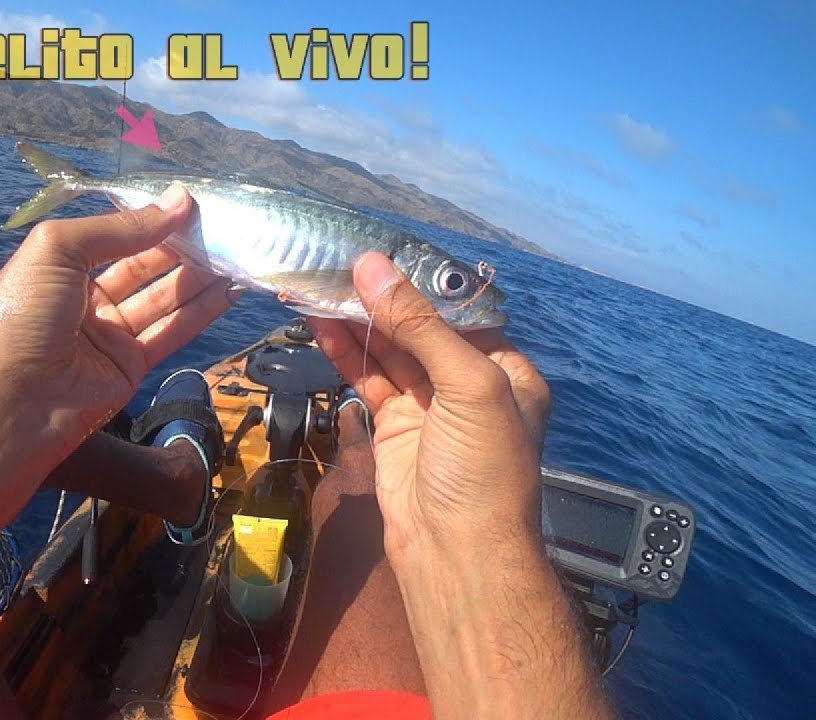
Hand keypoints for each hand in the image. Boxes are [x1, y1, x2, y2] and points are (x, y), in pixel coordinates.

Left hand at [0, 184, 238, 474]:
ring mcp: (109, 335)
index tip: (192, 204)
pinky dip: (201, 311)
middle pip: (145, 266)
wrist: (8, 402)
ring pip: (164, 298)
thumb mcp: (58, 251)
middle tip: (224, 227)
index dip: (151, 220)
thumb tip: (178, 201)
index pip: (115, 237)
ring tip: (236, 252)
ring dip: (199, 276)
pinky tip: (228, 289)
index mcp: (60, 268)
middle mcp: (85, 299)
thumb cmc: (20, 316)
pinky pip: (172, 332)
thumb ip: (120, 228)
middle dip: (182, 246)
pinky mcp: (130, 368)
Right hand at [309, 253, 550, 559]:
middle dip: (379, 299)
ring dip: (355, 321)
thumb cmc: (482, 467)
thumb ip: (418, 325)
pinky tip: (319, 325)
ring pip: (388, 352)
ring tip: (317, 286)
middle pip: (419, 328)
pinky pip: (367, 380)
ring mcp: (428, 408)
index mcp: (505, 370)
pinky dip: (344, 352)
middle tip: (336, 264)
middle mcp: (468, 384)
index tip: (379, 251)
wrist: (458, 553)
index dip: (419, 282)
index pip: (459, 311)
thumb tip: (373, 266)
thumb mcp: (466, 384)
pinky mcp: (393, 428)